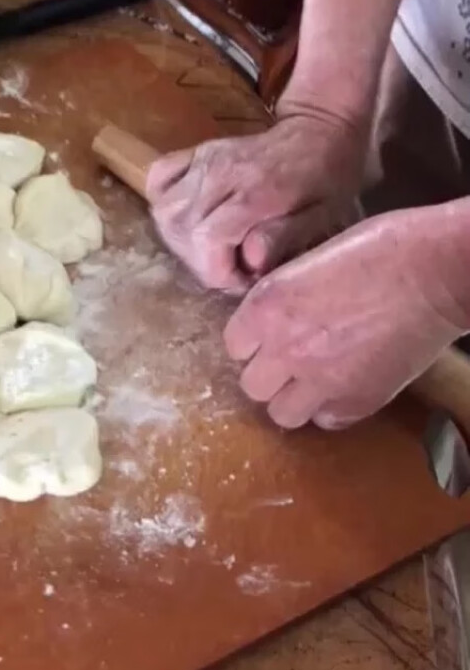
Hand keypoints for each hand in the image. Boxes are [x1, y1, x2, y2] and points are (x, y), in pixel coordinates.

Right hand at [146, 112, 363, 292]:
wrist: (319, 129)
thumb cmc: (326, 180)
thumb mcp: (320, 216)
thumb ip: (284, 238)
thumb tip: (250, 262)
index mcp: (255, 191)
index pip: (207, 240)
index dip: (220, 273)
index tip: (244, 280)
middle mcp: (221, 173)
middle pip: (181, 230)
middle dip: (201, 262)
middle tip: (230, 267)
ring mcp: (204, 159)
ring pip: (164, 211)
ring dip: (181, 240)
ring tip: (211, 248)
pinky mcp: (195, 153)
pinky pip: (159, 179)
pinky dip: (165, 205)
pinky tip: (188, 219)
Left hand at [225, 205, 469, 429]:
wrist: (436, 272)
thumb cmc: (381, 248)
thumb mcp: (310, 259)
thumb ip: (282, 295)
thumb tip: (273, 317)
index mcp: (267, 306)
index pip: (234, 345)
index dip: (253, 341)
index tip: (271, 334)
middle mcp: (285, 349)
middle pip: (252, 385)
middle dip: (270, 372)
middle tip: (293, 357)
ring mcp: (320, 381)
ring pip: (282, 413)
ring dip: (294, 398)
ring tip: (315, 378)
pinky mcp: (357, 402)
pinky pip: (326, 420)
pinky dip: (331, 408)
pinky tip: (346, 383)